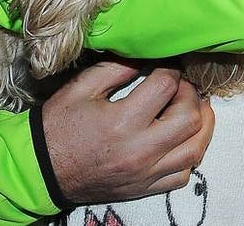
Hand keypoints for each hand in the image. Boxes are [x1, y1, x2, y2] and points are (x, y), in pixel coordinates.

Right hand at [42, 60, 213, 203]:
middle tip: (179, 84)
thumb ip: (116, 68)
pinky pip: (183, 174)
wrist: (42, 169)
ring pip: (195, 149)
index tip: (166, 63)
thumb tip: (145, 55)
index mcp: (122, 121)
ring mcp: (146, 173)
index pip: (165, 86)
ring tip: (192, 107)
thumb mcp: (81, 87)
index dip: (170, 69)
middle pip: (189, 118)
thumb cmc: (58, 125)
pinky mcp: (145, 188)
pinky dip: (189, 153)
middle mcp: (140, 150)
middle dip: (190, 94)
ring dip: (201, 124)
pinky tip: (181, 138)